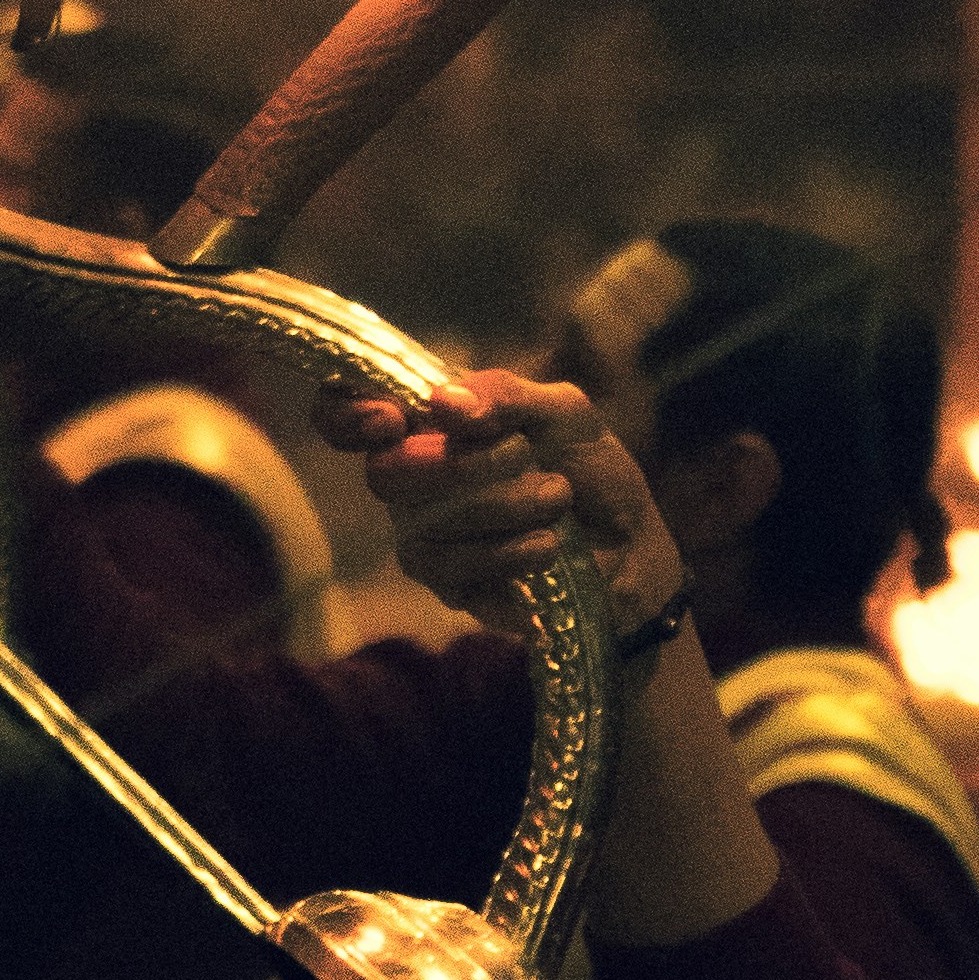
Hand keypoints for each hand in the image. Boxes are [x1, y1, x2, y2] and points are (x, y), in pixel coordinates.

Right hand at [313, 368, 677, 633]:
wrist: (634, 544)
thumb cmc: (590, 467)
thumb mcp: (562, 411)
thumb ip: (505, 394)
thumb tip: (442, 403)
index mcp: (428, 423)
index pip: (344, 412)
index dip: (347, 412)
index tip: (394, 417)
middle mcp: (412, 479)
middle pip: (383, 473)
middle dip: (458, 464)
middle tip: (524, 454)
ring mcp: (425, 535)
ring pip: (422, 524)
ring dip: (501, 505)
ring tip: (558, 495)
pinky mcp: (450, 585)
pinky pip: (450, 571)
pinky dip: (506, 552)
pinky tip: (547, 546)